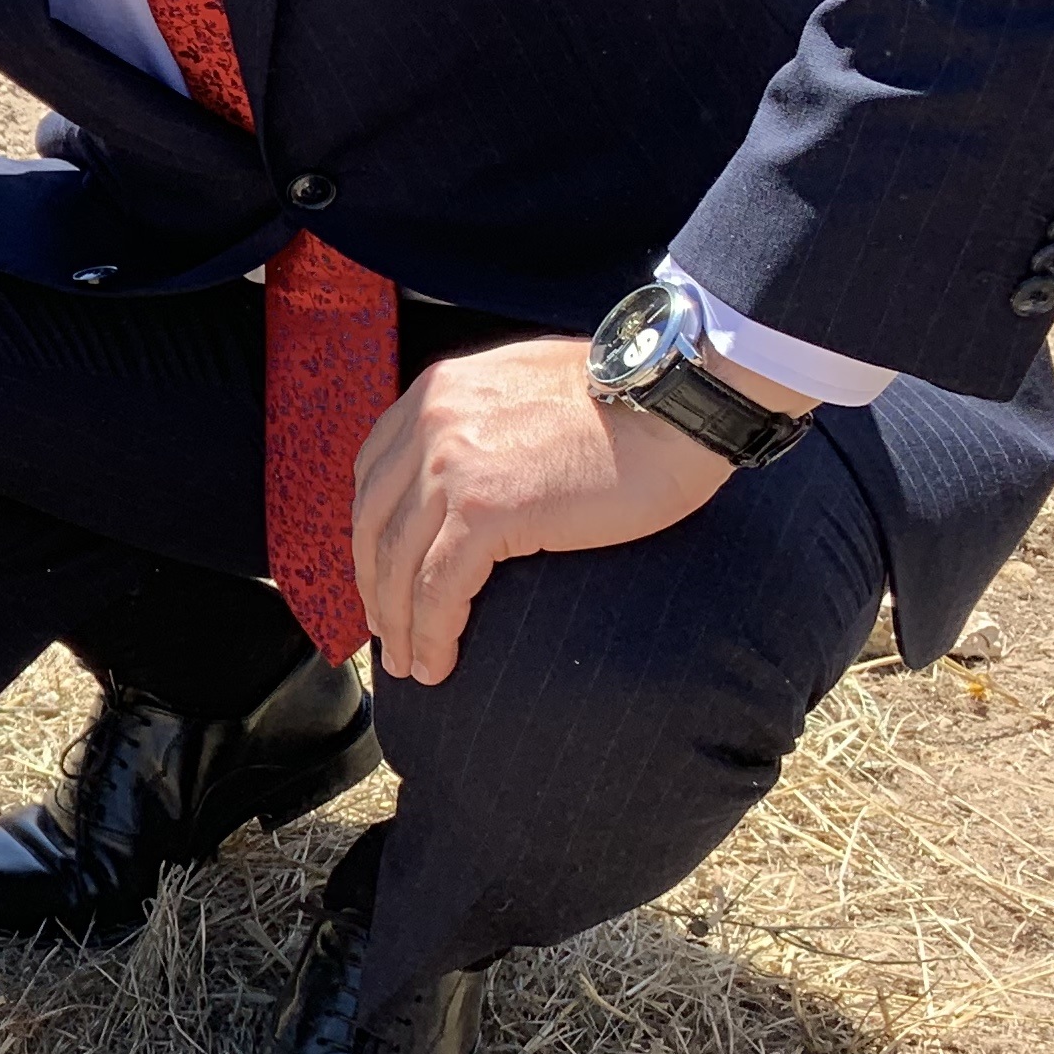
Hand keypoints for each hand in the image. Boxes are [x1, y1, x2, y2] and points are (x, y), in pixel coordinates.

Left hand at [347, 338, 782, 687]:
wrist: (681, 397)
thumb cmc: (630, 400)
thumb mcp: (527, 387)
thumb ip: (485, 418)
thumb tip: (482, 465)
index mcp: (436, 391)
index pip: (375, 475)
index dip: (372, 534)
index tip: (382, 574)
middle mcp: (429, 423)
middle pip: (373, 523)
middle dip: (374, 586)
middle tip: (386, 631)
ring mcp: (451, 467)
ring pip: (398, 564)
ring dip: (397, 624)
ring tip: (410, 665)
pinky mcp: (486, 511)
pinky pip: (438, 589)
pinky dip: (431, 634)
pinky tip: (437, 666)